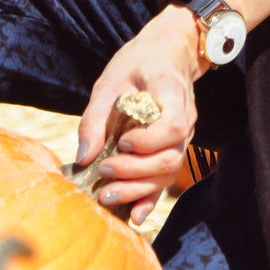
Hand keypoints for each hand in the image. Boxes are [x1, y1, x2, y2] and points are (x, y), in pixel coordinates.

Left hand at [76, 4, 203, 224]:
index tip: (122, 142)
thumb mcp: (110, 81)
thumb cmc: (137, 64)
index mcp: (171, 94)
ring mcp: (185, 136)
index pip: (174, 126)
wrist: (167, 54)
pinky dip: (150, 198)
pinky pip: (166, 177)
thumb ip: (95, 118)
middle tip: (103, 172)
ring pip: (168, 172)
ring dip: (138, 189)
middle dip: (135, 172)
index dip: (148, 142)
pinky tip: (133, 214)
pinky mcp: (176, 147)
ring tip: (107, 195)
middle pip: (169, 157)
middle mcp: (186, 118)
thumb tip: (83, 158)